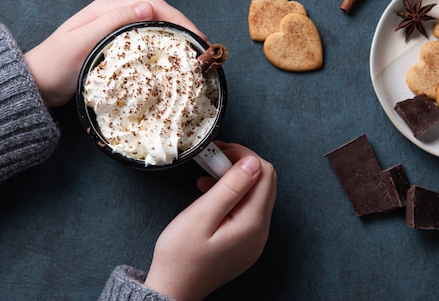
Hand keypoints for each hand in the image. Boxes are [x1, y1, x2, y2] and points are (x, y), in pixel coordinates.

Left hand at [24, 0, 202, 106]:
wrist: (34, 84)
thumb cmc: (54, 65)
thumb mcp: (82, 42)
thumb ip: (112, 22)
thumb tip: (149, 7)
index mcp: (107, 9)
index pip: (153, 5)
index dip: (179, 19)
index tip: (197, 37)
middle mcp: (113, 16)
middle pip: (158, 14)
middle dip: (182, 28)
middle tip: (201, 47)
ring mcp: (114, 31)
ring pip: (153, 28)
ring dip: (175, 38)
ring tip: (192, 54)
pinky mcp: (114, 47)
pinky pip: (145, 42)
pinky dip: (162, 48)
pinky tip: (170, 61)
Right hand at [144, 141, 276, 300]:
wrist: (173, 289)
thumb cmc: (181, 256)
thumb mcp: (202, 215)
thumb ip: (230, 187)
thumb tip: (252, 162)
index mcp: (252, 223)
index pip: (264, 173)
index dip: (244, 156)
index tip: (220, 151)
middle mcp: (260, 231)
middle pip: (264, 182)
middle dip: (240, 165)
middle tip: (213, 161)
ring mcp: (255, 238)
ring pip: (256, 194)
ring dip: (234, 180)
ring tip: (207, 178)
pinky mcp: (246, 242)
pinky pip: (248, 209)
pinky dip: (232, 196)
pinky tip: (211, 194)